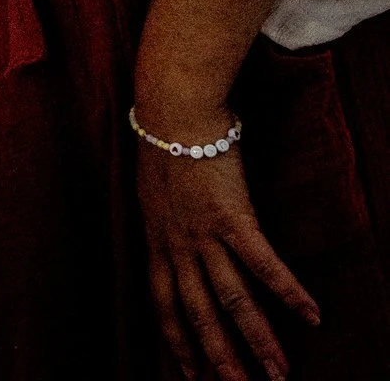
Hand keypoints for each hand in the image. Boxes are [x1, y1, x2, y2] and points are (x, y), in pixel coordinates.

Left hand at [137, 136, 317, 380]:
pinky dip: (289, 292)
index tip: (189, 373)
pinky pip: (264, 264)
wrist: (173, 111)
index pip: (164, 304)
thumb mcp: (152, 194)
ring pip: (232, 300)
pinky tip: (312, 316)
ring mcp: (204, 234)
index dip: (177, 340)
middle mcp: (177, 244)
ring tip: (278, 373)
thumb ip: (165, 225)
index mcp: (156, 240)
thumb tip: (174, 244)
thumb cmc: (164, 144)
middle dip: (218, 357)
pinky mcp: (233, 217)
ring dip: (257, 340)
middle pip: (198, 313)